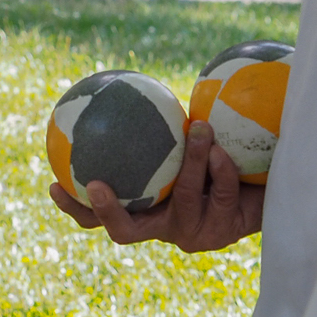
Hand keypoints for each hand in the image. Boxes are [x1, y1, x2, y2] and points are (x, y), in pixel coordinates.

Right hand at [49, 120, 264, 253]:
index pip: (95, 217)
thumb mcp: (176, 143)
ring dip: (191, 162)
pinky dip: (218, 168)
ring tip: (197, 130)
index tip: (54, 184)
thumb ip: (149, 129)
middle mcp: (160, 228)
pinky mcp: (224, 231)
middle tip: (96, 184)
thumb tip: (119, 83)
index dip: (72, 206)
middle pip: (123, 231)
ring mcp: (192, 234)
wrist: (261, 188)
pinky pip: (219, 194)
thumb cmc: (212, 158)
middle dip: (107, 210)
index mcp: (141, 212)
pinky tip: (221, 147)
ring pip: (183, 201)